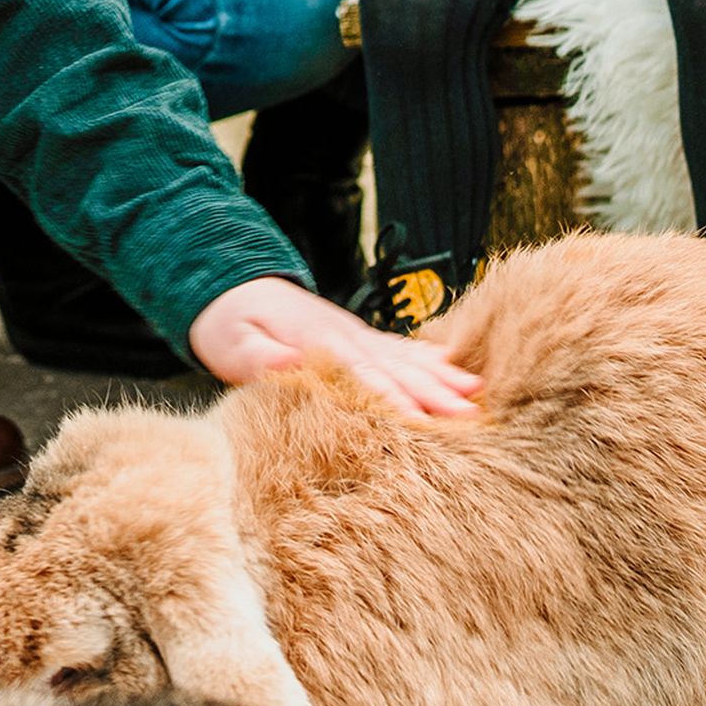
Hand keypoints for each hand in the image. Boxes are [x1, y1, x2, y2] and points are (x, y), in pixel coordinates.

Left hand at [189, 277, 481, 417]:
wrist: (231, 284)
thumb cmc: (228, 321)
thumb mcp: (232, 341)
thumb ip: (258, 357)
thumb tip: (286, 364)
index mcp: (319, 342)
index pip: (363, 374)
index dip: (393, 398)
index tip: (421, 420)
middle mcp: (346, 336)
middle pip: (397, 368)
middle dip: (434, 393)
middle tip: (469, 417)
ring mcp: (355, 334)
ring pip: (406, 357)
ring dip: (441, 377)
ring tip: (476, 395)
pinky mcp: (357, 336)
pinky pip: (399, 347)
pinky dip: (429, 359)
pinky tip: (454, 368)